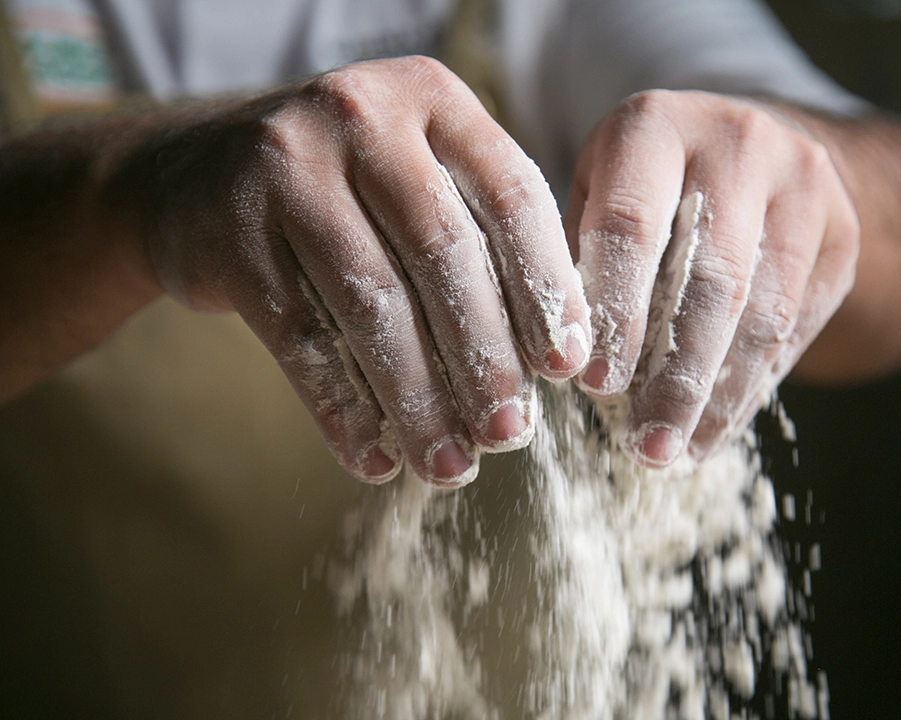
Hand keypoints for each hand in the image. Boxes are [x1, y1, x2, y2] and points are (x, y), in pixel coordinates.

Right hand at [135, 56, 589, 485]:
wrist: (191, 177)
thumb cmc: (345, 192)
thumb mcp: (418, 179)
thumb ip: (483, 236)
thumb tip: (559, 359)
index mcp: (431, 97)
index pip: (512, 195)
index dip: (546, 287)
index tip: (568, 368)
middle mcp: (361, 115)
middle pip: (443, 252)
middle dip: (484, 357)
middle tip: (511, 433)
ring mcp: (287, 167)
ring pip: (372, 301)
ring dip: (418, 399)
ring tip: (450, 466)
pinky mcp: (229, 232)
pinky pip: (300, 337)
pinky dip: (342, 409)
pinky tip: (375, 459)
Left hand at [568, 90, 859, 466]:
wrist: (750, 148)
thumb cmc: (641, 186)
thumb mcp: (595, 194)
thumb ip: (579, 260)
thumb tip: (565, 361)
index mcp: (655, 126)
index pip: (633, 225)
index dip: (617, 312)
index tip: (593, 387)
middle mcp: (738, 141)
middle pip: (712, 278)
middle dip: (675, 376)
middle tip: (645, 448)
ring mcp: (803, 184)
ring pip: (764, 312)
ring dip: (719, 397)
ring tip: (678, 453)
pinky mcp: (842, 231)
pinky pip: (798, 326)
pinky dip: (753, 387)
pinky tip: (715, 429)